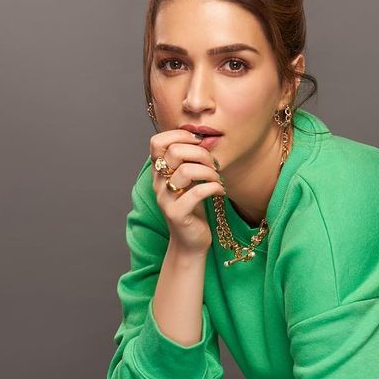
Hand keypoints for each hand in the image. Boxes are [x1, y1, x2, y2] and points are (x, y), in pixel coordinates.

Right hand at [148, 127, 226, 256]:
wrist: (190, 243)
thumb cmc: (192, 209)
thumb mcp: (189, 181)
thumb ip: (190, 161)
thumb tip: (206, 138)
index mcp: (159, 172)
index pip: (157, 142)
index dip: (180, 136)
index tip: (199, 143)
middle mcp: (158, 183)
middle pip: (174, 152)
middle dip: (201, 153)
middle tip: (213, 164)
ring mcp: (165, 199)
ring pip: (186, 171)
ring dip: (209, 171)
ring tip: (217, 179)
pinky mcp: (176, 214)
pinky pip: (197, 193)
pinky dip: (214, 187)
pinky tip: (220, 192)